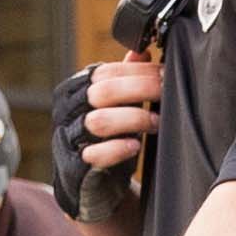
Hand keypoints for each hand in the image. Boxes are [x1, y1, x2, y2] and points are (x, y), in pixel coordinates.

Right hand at [62, 52, 160, 202]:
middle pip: (102, 92)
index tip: (166, 73)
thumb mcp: (116, 105)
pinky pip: (95, 154)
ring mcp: (70, 138)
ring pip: (99, 121)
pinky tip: (135, 145)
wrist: (92, 184)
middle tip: (166, 93)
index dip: (138, 71)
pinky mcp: (76, 165)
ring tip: (157, 123)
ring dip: (134, 119)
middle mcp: (69, 111)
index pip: (105, 72)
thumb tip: (142, 51)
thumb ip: (124, 79)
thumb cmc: (107, 138)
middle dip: (141, 89)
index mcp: (76, 90)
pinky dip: (118, 148)